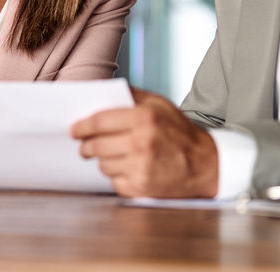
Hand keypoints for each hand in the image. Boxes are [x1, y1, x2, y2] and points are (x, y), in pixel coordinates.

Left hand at [70, 88, 218, 197]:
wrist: (205, 165)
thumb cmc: (180, 133)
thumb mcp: (160, 105)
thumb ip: (132, 96)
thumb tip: (102, 92)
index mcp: (144, 118)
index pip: (99, 121)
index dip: (82, 126)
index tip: (74, 129)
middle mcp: (141, 143)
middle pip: (96, 145)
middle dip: (86, 145)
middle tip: (84, 145)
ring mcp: (140, 167)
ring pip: (102, 164)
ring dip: (103, 160)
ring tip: (114, 155)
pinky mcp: (140, 187)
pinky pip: (113, 181)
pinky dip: (116, 175)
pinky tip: (128, 168)